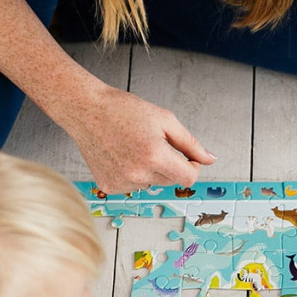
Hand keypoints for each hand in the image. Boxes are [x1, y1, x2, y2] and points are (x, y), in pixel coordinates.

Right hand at [62, 83, 216, 192]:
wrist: (85, 109)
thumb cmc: (123, 110)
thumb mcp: (164, 119)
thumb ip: (190, 143)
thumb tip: (210, 160)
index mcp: (154, 155)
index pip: (189, 178)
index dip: (193, 167)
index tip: (187, 158)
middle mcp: (138, 173)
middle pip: (171, 181)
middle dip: (169, 164)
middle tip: (153, 142)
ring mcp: (122, 182)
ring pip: (152, 184)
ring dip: (150, 170)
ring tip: (133, 146)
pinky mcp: (110, 186)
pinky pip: (133, 186)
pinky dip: (133, 174)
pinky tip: (121, 156)